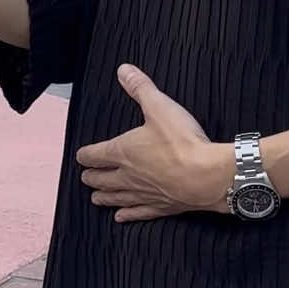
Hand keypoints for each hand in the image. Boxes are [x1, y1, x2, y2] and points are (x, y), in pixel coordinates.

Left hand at [76, 67, 232, 222]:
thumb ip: (140, 88)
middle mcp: (128, 175)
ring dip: (104, 197)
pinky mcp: (161, 207)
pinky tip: (120, 218)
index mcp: (123, 151)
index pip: (95, 154)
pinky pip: (138, 213)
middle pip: (102, 178)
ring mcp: (144, 194)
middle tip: (85, 177)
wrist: (207, 177)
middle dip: (92, 177)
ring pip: (116, 197)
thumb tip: (123, 70)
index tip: (81, 156)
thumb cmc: (182, 141)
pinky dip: (127, 215)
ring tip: (95, 198)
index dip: (86, 154)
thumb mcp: (160, 106)